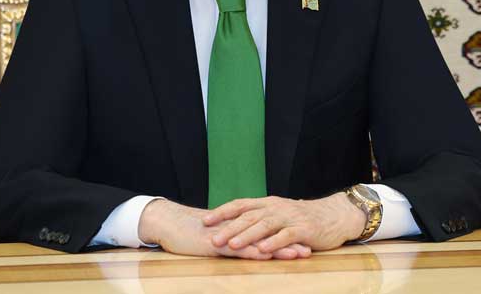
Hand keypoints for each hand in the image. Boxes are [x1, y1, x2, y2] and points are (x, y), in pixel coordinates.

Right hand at [137, 199, 311, 259]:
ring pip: (258, 241)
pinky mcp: (216, 242)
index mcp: (239, 225)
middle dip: (290, 241)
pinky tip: (266, 256)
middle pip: (269, 234)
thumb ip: (234, 237)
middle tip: (310, 248)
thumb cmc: (192, 232)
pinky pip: (237, 248)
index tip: (305, 241)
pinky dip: (253, 252)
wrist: (170, 224)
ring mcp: (228, 234)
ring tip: (298, 253)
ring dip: (279, 248)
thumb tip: (250, 242)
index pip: (268, 230)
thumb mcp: (218, 235)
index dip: (286, 235)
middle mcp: (238, 227)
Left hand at [202, 193, 366, 254]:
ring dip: (247, 236)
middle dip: (229, 228)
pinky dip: (273, 242)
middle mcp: (276, 208)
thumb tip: (234, 225)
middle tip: (212, 238)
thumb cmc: (302, 218)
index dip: (222, 212)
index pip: (240, 205)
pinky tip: (262, 249)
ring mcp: (289, 217)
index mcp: (267, 203)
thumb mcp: (279, 214)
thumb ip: (260, 218)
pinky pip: (286, 235)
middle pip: (249, 217)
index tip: (204, 221)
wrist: (334, 216)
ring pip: (264, 225)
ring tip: (233, 245)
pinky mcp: (303, 229)